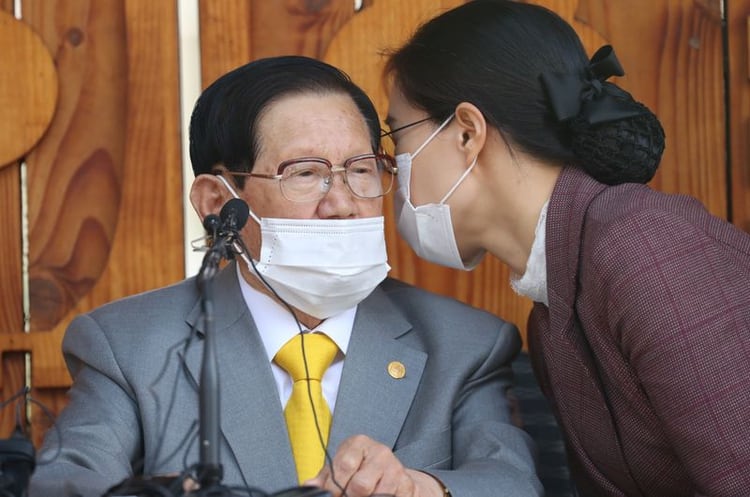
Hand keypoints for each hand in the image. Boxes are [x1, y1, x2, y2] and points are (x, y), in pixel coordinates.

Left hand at [304, 434, 443, 496]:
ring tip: (362, 496)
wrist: (387, 471)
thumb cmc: (357, 468)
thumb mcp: (338, 468)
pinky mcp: (407, 484)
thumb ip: (323, 478)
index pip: (344, 466)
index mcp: (359, 443)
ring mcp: (396, 468)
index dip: (334, 487)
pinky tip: (376, 496)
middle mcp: (380, 452)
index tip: (331, 495)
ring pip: (378, 496)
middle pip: (361, 485)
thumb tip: (309, 486)